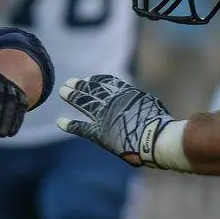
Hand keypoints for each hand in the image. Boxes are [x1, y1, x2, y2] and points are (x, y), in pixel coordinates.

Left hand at [56, 74, 174, 166]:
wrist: (155, 139)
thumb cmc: (160, 125)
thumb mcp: (151, 105)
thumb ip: (141, 101)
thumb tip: (141, 101)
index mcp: (125, 94)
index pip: (107, 83)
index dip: (96, 80)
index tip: (89, 79)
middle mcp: (112, 102)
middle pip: (92, 91)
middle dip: (80, 86)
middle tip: (69, 82)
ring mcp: (104, 116)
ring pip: (83, 103)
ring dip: (72, 97)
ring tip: (62, 92)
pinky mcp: (99, 133)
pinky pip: (81, 127)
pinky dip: (69, 124)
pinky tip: (59, 122)